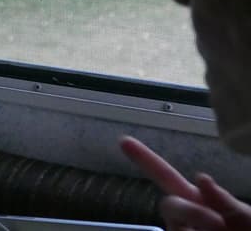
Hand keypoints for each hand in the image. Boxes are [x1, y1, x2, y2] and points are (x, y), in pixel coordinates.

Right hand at [119, 135, 250, 229]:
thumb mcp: (250, 221)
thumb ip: (229, 203)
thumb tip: (201, 178)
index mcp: (203, 205)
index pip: (167, 178)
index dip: (144, 159)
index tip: (123, 141)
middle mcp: (187, 221)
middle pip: (169, 205)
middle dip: (191, 212)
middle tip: (218, 225)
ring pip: (175, 227)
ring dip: (196, 226)